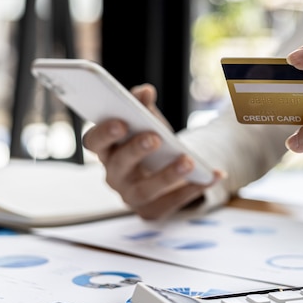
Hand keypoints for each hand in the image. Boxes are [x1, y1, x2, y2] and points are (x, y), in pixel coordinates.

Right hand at [82, 84, 222, 219]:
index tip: (121, 122)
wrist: (166, 171)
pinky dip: (191, 190)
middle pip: (119, 164)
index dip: (104, 133)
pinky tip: (210, 176)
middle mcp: (114, 174)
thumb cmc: (152, 143)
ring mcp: (130, 195)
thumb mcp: (149, 122)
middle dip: (136, 150)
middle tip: (155, 138)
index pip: (93, 141)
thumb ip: (143, 106)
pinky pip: (170, 203)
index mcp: (107, 149)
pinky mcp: (150, 210)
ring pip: (145, 189)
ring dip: (167, 175)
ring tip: (188, 161)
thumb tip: (144, 91)